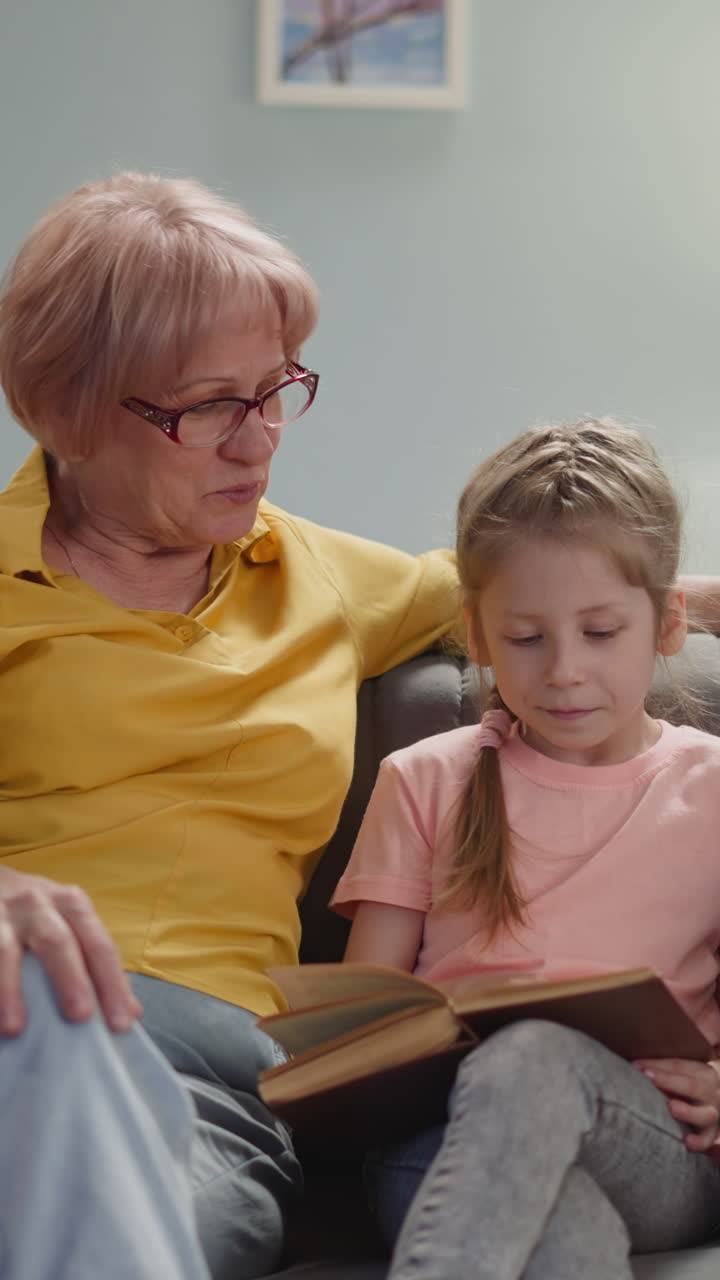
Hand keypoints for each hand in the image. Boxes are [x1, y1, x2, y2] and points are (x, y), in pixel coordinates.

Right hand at [0, 866, 141, 1035]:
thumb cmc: (37, 911)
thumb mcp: (69, 920)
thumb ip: (97, 962)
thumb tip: (130, 1012)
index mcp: (72, 905)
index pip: (99, 946)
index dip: (112, 984)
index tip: (121, 1022)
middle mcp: (39, 905)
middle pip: (58, 942)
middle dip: (70, 979)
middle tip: (79, 1017)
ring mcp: (3, 915)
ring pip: (6, 951)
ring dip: (10, 989)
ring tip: (15, 1028)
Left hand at [634, 1057, 719, 1150]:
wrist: (711, 1103)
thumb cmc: (686, 1086)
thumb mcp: (680, 1075)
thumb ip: (662, 1071)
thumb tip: (634, 1067)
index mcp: (703, 1072)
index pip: (680, 1066)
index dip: (659, 1066)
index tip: (637, 1066)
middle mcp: (712, 1093)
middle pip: (693, 1086)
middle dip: (669, 1081)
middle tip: (647, 1076)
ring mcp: (713, 1114)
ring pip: (706, 1114)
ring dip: (689, 1111)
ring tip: (671, 1107)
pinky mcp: (711, 1134)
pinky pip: (707, 1140)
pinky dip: (699, 1142)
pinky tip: (687, 1141)